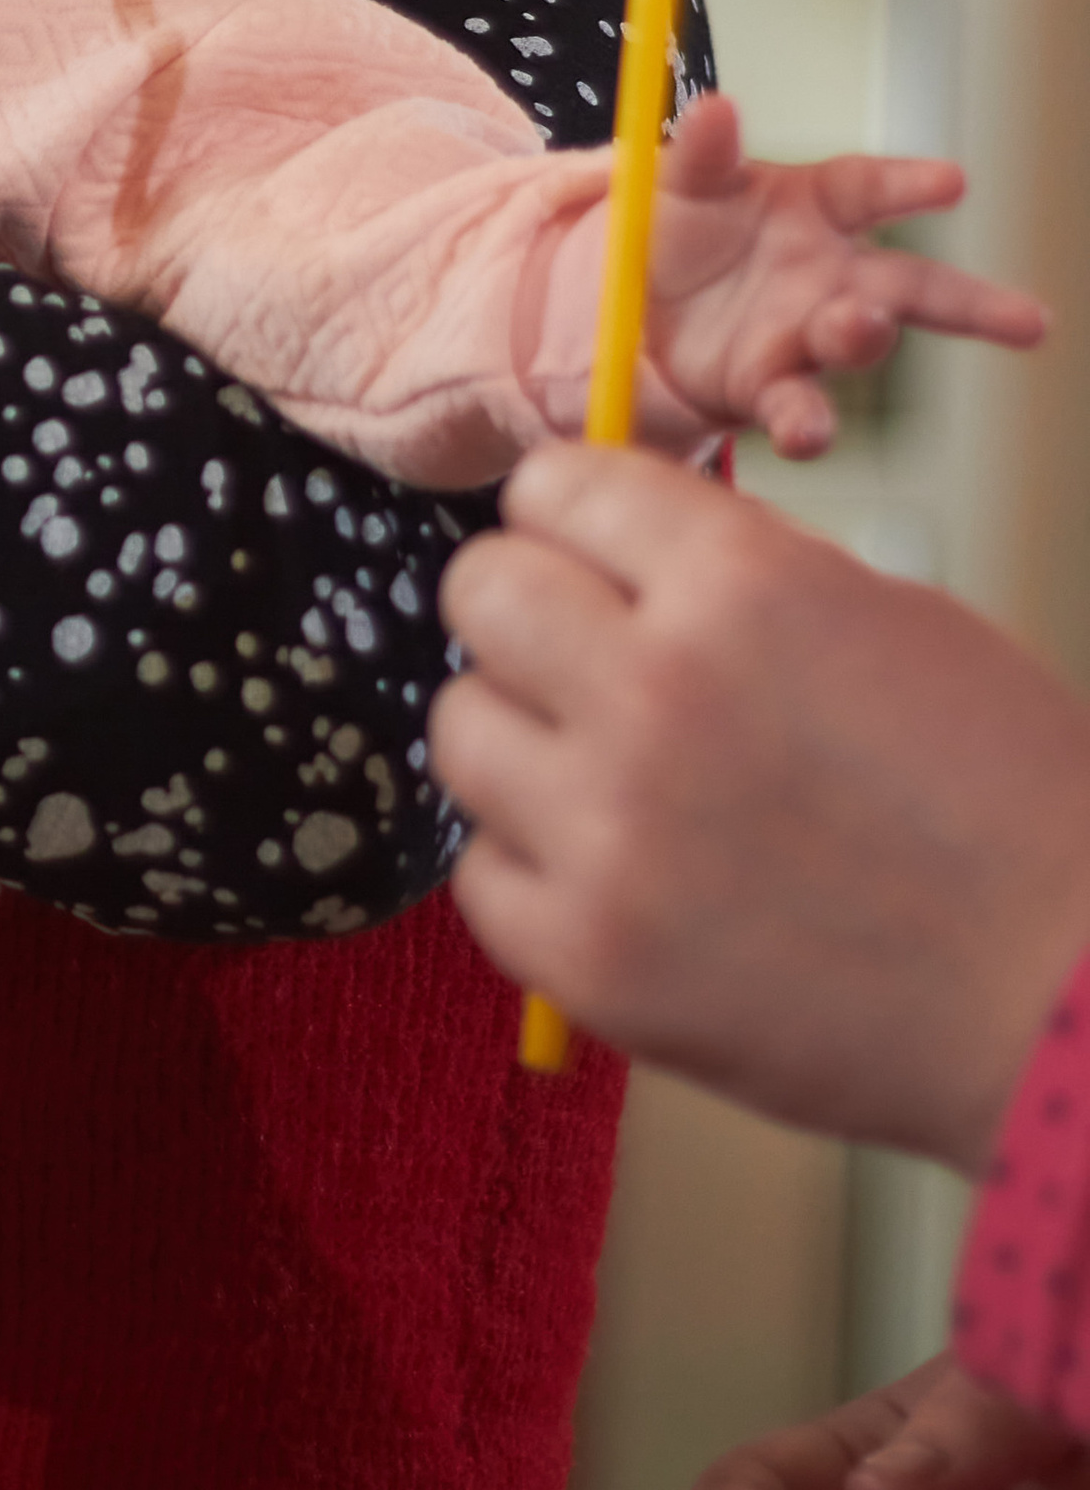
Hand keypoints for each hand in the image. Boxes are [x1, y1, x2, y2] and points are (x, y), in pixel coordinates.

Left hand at [433, 443, 1089, 1167]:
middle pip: (480, 590)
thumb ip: (744, 573)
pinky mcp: (592, 961)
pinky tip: (618, 879)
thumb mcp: (895, 623)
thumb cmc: (1007, 809)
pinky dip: (534, 873)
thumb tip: (625, 538)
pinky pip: (479, 875)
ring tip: (606, 777)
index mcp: (740, 584)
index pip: (556, 484)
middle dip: (528, 609)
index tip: (589, 551)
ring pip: (460, 727)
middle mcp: (656, 690)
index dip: (573, 515)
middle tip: (581, 658)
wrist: (1063, 1005)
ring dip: (523, 740)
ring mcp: (612, 832)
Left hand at [637, 95, 1042, 459]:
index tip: (955, 182)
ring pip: (860, 344)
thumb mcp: (678, 183)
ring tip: (863, 327)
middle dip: (972, 303)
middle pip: (912, 284)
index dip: (910, 185)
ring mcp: (805, 335)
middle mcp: (828, 275)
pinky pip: (798, 409)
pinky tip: (807, 435)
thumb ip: (702, 153)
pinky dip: (806, 425)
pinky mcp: (770, 389)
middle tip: (1023, 320)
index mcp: (812, 207)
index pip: (869, 189)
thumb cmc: (675, 232)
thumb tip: (714, 108)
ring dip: (867, 338)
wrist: (631, 312)